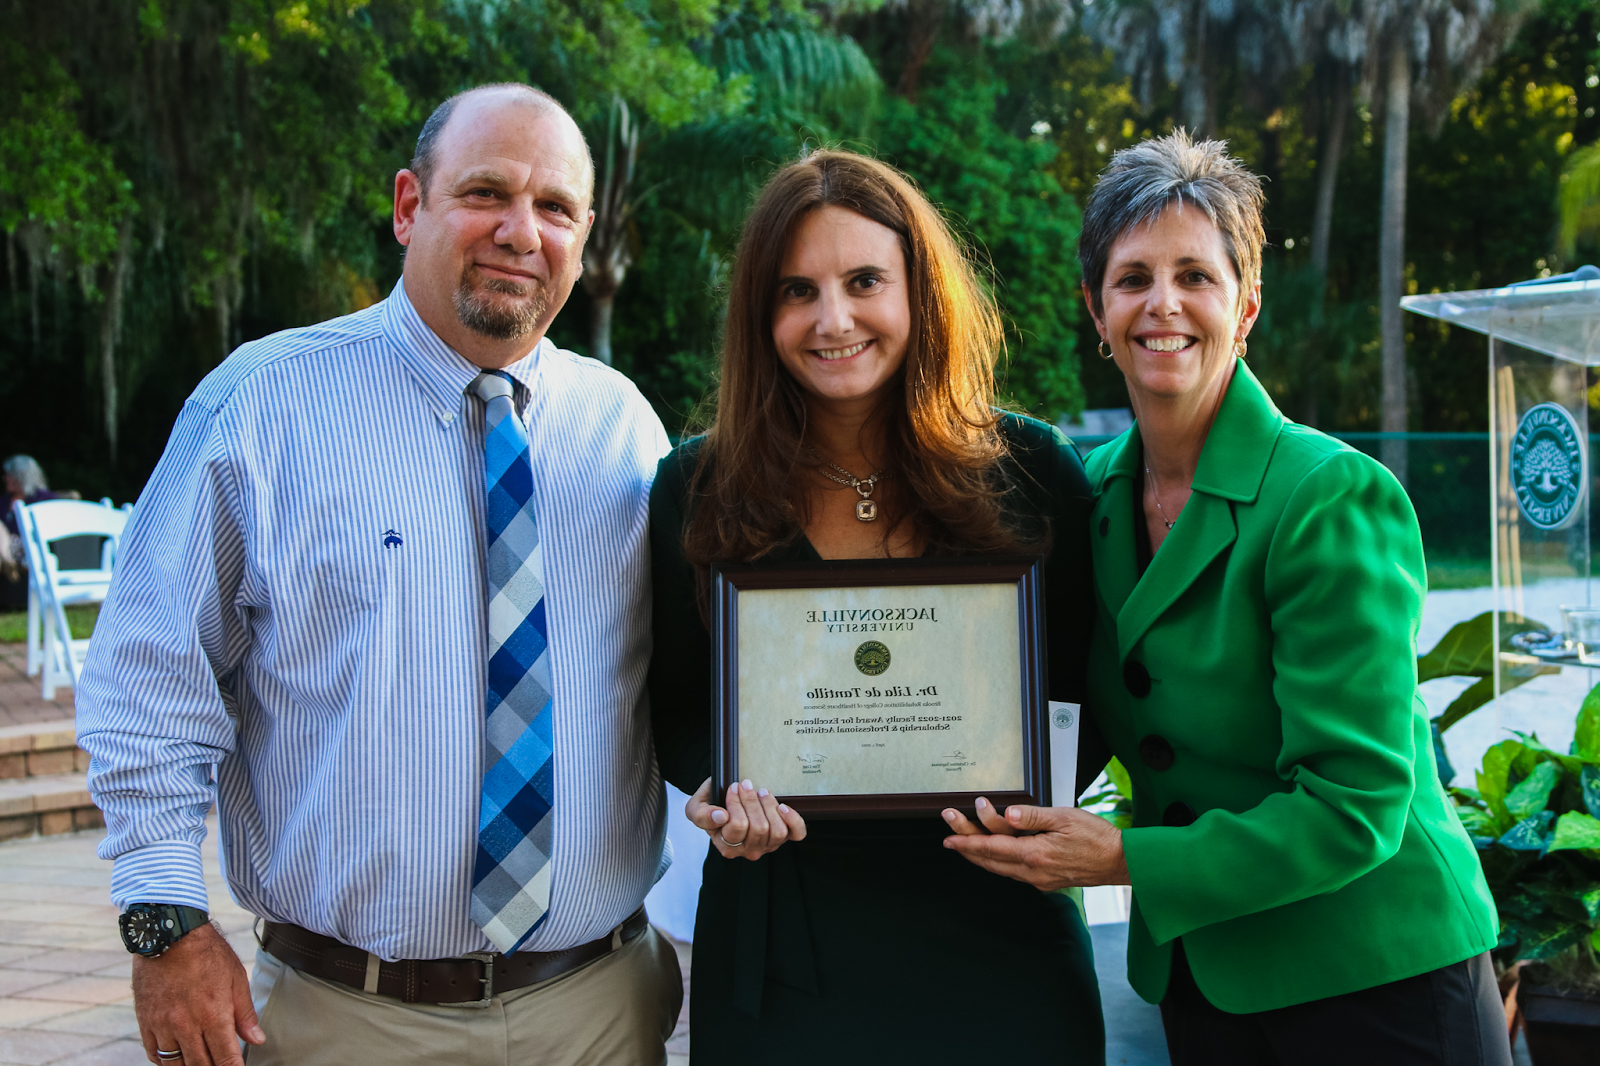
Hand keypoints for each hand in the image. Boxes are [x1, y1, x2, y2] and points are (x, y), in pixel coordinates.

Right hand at [132, 922, 263, 1065]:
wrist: (170, 935)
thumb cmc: (208, 954)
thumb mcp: (236, 979)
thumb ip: (245, 1014)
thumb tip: (256, 1039)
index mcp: (213, 1015)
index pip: (225, 1059)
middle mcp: (186, 1025)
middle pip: (200, 1065)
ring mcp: (163, 1025)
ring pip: (175, 1064)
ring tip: (200, 1064)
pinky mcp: (146, 1021)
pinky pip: (154, 1053)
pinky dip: (165, 1061)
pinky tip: (176, 1059)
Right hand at [686, 777, 806, 860]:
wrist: (726, 802)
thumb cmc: (711, 805)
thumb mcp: (696, 808)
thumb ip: (700, 814)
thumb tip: (720, 816)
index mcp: (726, 847)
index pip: (737, 827)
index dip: (736, 804)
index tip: (732, 788)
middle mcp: (748, 851)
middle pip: (758, 828)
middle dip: (751, 801)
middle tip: (745, 784)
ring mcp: (767, 845)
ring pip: (776, 830)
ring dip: (769, 805)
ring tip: (760, 791)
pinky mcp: (784, 837)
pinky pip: (797, 833)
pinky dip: (793, 819)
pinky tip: (783, 806)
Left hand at [941, 799, 1129, 891]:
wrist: (1120, 862)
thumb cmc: (1096, 838)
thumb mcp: (1064, 817)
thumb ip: (1033, 816)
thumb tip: (1006, 814)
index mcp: (1035, 855)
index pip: (992, 848)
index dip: (968, 842)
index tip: (949, 837)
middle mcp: (1033, 872)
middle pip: (991, 861)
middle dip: (967, 847)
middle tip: (949, 835)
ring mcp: (1039, 880)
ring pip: (1000, 869)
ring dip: (981, 856)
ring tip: (965, 843)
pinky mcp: (1046, 881)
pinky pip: (1014, 873)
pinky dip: (999, 862)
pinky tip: (994, 854)